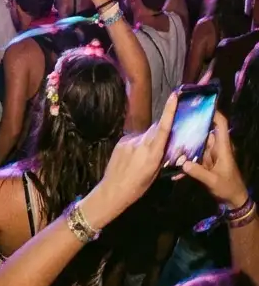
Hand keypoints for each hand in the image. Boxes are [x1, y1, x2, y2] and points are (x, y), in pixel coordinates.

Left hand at [93, 92, 175, 218]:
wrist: (113, 189)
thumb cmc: (138, 187)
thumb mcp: (155, 174)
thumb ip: (161, 156)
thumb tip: (166, 145)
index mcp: (153, 153)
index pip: (163, 128)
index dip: (169, 111)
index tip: (173, 96)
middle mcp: (141, 143)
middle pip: (155, 129)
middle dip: (163, 128)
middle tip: (172, 128)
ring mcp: (129, 141)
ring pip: (145, 134)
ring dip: (150, 139)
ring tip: (147, 154)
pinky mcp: (121, 141)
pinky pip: (134, 138)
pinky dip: (139, 144)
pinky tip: (135, 156)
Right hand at [181, 111, 248, 206]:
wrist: (233, 202)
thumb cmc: (228, 188)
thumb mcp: (213, 182)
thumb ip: (198, 172)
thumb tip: (182, 163)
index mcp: (222, 148)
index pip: (221, 124)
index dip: (213, 112)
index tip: (199, 103)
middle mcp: (216, 147)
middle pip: (205, 130)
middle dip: (192, 123)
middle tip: (175, 116)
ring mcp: (210, 154)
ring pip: (197, 141)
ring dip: (185, 138)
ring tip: (168, 131)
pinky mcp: (204, 161)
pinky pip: (193, 154)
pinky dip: (184, 154)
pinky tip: (172, 154)